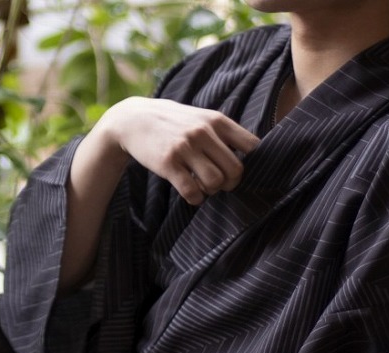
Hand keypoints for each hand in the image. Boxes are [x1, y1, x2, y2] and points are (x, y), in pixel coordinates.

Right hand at [99, 97, 259, 204]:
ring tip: (204, 187)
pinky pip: (192, 191)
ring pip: (216, 182)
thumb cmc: (175, 123)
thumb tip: (255, 156)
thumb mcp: (202, 118)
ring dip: (213, 191)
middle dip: (231, 183)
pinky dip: (195, 198)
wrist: (133, 119)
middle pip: (236, 170)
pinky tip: (191, 193)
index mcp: (217, 120)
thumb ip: (225, 133)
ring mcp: (185, 147)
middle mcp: (203, 132)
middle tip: (220, 183)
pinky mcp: (168, 163)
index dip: (251, 163)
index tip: (237, 168)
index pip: (252, 146)